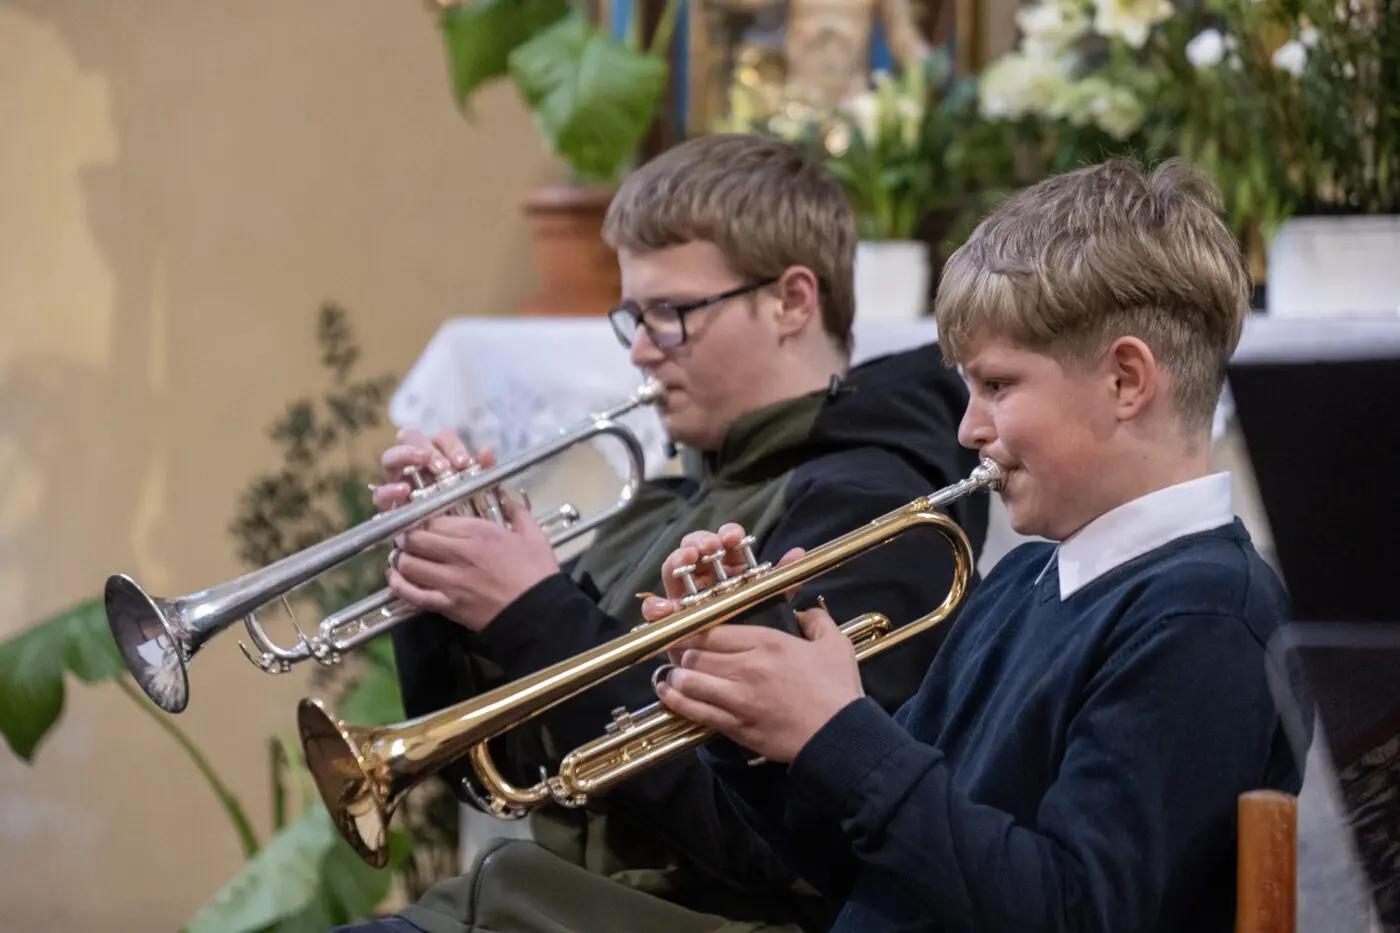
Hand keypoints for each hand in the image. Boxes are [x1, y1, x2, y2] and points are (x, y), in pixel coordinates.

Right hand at [372, 427, 496, 511]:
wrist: (453, 543)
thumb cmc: (467, 510)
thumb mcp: (479, 491)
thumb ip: (483, 471)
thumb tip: (487, 451)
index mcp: (439, 455)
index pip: (441, 437)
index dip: (452, 446)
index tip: (463, 463)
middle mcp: (414, 463)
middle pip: (410, 436)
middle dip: (426, 448)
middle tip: (442, 467)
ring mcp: (397, 480)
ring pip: (390, 457)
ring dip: (406, 456)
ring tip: (421, 469)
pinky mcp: (387, 503)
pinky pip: (380, 492)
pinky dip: (389, 489)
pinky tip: (405, 491)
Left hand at [387, 491, 560, 631]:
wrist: (539, 614)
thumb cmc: (537, 574)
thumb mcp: (534, 535)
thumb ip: (518, 512)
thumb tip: (507, 497)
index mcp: (478, 533)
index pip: (435, 520)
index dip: (427, 520)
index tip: (427, 523)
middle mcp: (458, 554)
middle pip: (416, 539)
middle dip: (408, 536)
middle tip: (410, 537)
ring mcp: (449, 581)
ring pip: (409, 563)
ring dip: (403, 558)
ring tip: (405, 556)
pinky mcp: (447, 604)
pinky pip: (413, 594)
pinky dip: (399, 585)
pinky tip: (395, 579)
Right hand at [638, 522, 803, 624]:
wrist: (736, 672)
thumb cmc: (750, 632)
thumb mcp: (769, 603)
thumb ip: (781, 580)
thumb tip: (798, 553)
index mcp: (728, 570)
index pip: (725, 543)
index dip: (728, 534)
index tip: (734, 537)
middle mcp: (704, 579)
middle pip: (695, 549)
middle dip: (699, 542)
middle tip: (709, 547)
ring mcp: (684, 597)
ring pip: (673, 571)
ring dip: (677, 561)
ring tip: (686, 560)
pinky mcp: (670, 621)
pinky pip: (656, 611)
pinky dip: (656, 606)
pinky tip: (665, 606)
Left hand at [652, 604, 862, 763]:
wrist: (839, 736)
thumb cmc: (837, 690)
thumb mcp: (834, 645)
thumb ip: (817, 621)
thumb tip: (805, 612)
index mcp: (767, 643)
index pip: (715, 631)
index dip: (693, 629)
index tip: (684, 629)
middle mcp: (747, 667)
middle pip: (697, 654)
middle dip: (681, 652)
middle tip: (675, 651)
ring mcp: (738, 699)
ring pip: (691, 681)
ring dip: (677, 676)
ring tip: (672, 674)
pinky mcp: (736, 726)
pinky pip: (697, 711)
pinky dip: (677, 702)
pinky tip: (668, 695)